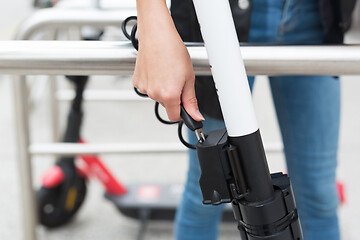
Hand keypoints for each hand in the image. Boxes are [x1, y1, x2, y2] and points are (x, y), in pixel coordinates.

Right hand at [133, 0, 203, 121]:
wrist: (157, 35)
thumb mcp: (189, 77)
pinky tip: (157, 70)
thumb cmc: (173, 51)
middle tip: (177, 78)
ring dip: (162, 89)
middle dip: (173, 96)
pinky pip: (148, 88)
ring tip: (166, 71)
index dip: (182, 113)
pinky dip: (153, 82)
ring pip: (157, 96)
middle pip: (166, 105)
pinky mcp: (137, 81)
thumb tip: (196, 116)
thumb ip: (191, 100)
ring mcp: (144, 88)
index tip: (184, 105)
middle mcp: (154, 94)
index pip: (174, 117)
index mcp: (169, 95)